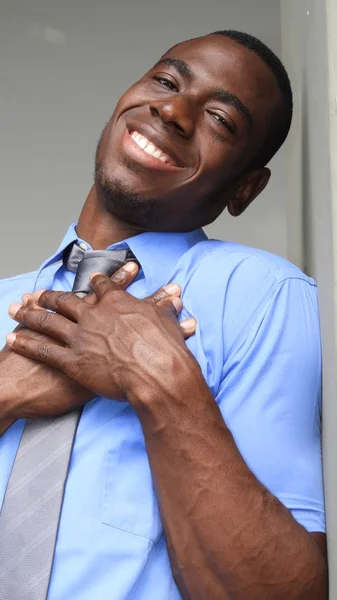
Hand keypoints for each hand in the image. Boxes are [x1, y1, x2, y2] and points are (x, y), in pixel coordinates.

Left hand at [6, 272, 196, 404]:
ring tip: (17, 308)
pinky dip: (26, 343)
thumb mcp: (167, 320)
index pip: (103, 287)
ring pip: (48, 321)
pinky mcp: (72, 360)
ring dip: (30, 314)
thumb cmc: (165, 349)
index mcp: (117, 303)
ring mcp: (80, 337)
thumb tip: (173, 298)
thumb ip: (164, 308)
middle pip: (66, 300)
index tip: (91, 279)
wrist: (157, 373)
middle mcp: (94, 315)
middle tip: (40, 294)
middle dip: (51, 296)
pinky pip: (43, 350)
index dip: (95, 282)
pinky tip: (13, 338)